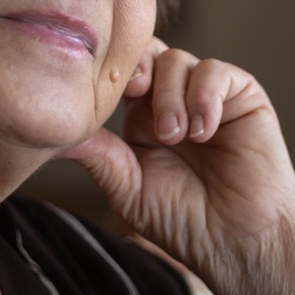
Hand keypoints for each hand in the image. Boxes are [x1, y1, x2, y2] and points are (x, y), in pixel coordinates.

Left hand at [60, 38, 294, 294]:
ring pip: (179, 61)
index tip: (113, 89)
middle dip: (139, 66)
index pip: (124, 74)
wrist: (239, 241)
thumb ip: (98, 154)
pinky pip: (217, 72)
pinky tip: (204, 131)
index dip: (115, 72)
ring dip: (172, 95)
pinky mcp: (243, 96)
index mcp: (144, 117)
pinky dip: (206, 96)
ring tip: (177, 137)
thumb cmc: (186, 221)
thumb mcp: (129, 188)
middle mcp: (175, 100)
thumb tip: (52, 135)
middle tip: (136, 89)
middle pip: (149, 54)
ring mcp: (209, 96)